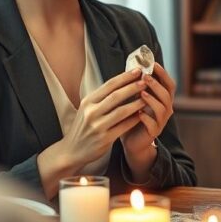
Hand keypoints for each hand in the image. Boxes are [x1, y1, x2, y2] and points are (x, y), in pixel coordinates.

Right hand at [37, 69, 145, 196]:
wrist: (72, 151)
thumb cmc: (84, 127)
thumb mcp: (88, 109)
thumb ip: (102, 98)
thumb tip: (123, 83)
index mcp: (88, 101)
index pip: (109, 85)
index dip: (125, 77)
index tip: (138, 70)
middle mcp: (91, 112)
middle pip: (116, 96)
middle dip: (133, 87)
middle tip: (146, 80)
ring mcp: (97, 126)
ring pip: (121, 111)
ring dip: (136, 103)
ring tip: (147, 96)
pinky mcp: (104, 139)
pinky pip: (123, 126)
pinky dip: (134, 119)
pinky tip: (142, 114)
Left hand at [121, 63, 176, 176]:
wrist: (132, 140)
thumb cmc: (132, 116)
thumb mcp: (135, 98)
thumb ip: (137, 85)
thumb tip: (133, 66)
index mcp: (162, 99)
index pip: (168, 83)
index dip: (163, 73)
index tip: (153, 64)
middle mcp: (165, 109)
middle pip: (167, 94)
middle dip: (157, 84)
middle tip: (145, 77)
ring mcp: (161, 121)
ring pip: (163, 108)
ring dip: (152, 99)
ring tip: (142, 93)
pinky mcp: (154, 132)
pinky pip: (154, 124)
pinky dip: (146, 118)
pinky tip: (138, 113)